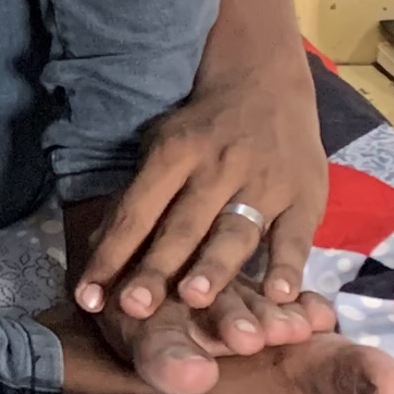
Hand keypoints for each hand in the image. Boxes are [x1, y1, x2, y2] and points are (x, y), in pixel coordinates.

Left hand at [70, 44, 327, 351]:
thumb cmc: (200, 128)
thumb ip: (139, 194)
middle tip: (134, 309)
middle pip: (181, 226)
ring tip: (195, 299)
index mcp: (173, 154)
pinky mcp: (304, 198)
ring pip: (234, 232)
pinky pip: (294, 237)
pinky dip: (286, 266)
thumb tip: (98, 246)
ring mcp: (262, 184)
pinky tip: (278, 296)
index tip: (88, 298)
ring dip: (214, 267)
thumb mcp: (161, 145)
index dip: (110, 255)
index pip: (135, 212)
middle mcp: (216, 169)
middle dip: (157, 268)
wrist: (265, 84)